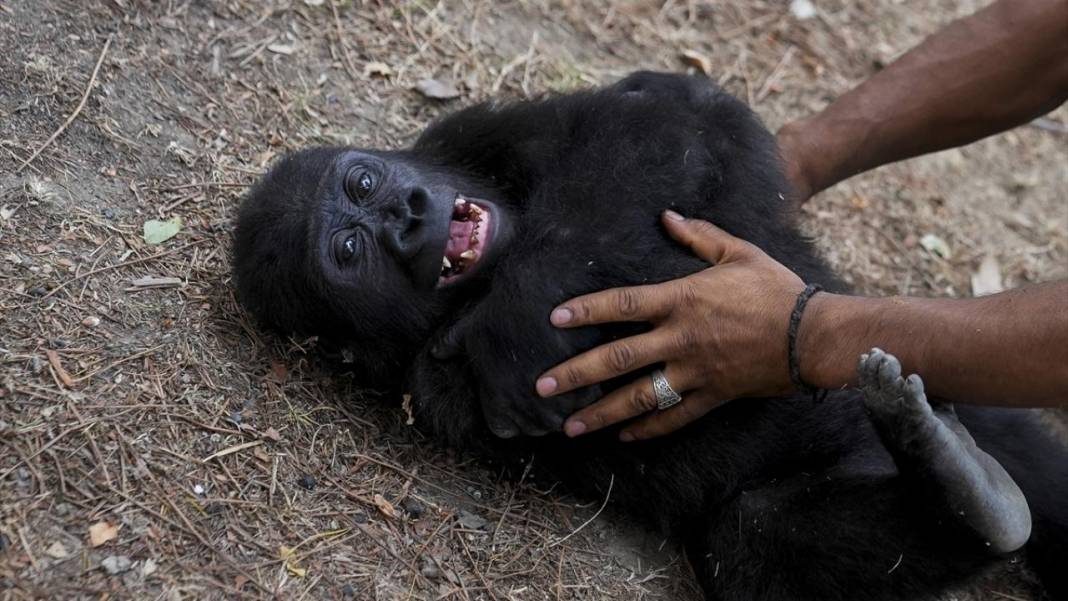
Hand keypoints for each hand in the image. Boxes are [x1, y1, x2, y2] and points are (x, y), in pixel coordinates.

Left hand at [536, 210, 805, 440]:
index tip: (554, 318)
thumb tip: (668, 216)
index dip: (587, 310)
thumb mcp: (739, 251)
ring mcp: (695, 372)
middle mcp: (680, 338)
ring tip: (569, 426)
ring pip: (639, 397)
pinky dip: (648, 428)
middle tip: (541, 387)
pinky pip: (675, 417)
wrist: (815, 335)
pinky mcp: (712, 396)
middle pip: (617, 359)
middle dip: (576, 374)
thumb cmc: (776, 289)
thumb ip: (699, 235)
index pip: (622, 304)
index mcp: (682, 299)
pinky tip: (624, 436)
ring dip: (601, 413)